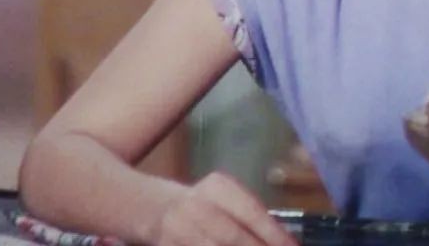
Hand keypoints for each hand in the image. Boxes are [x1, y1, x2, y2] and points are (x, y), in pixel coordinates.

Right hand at [152, 172, 297, 245]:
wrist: (145, 205)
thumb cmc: (198, 204)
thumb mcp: (222, 197)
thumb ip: (247, 216)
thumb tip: (283, 240)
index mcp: (218, 187)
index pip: (252, 212)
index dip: (275, 234)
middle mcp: (196, 205)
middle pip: (233, 237)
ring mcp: (178, 230)